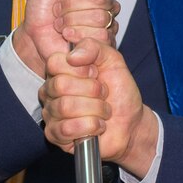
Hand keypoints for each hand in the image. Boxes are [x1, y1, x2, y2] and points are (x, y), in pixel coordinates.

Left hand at [13, 0, 117, 76]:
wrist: (33, 34)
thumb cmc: (42, 6)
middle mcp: (105, 2)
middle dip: (69, 4)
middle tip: (59, 9)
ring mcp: (106, 23)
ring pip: (98, 17)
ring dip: (70, 21)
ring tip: (62, 24)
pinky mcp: (103, 43)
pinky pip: (98, 36)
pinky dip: (76, 36)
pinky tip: (69, 37)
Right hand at [41, 37, 156, 171]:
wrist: (131, 123)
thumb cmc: (119, 93)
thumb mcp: (113, 61)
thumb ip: (94, 47)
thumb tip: (72, 56)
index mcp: (60, 71)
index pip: (54, 62)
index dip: (81, 69)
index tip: (96, 75)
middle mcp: (50, 91)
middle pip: (60, 85)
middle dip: (92, 91)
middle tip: (103, 95)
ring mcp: (50, 113)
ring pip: (65, 107)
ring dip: (95, 109)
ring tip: (103, 111)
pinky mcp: (54, 135)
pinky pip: (66, 128)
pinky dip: (90, 126)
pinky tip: (98, 126)